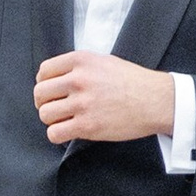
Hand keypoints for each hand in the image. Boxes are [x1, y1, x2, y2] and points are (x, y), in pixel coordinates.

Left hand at [32, 51, 179, 145]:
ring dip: (51, 119)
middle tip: (53, 107)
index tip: (50, 90)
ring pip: (45, 114)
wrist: (155, 100)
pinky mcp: (87, 125)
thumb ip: (80, 67)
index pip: (44, 71)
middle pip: (40, 93)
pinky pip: (55, 133)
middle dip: (44, 102)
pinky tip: (67, 131)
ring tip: (63, 120)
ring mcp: (82, 103)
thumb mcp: (105, 61)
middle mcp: (78, 80)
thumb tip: (59, 77)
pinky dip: (57, 135)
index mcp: (81, 61)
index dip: (44, 83)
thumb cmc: (134, 82)